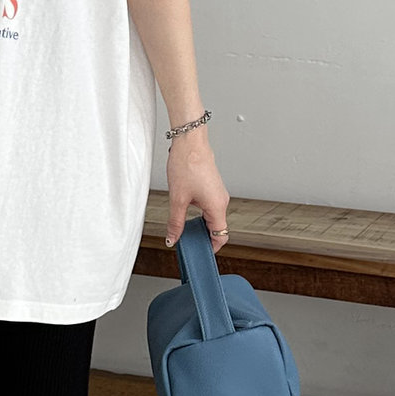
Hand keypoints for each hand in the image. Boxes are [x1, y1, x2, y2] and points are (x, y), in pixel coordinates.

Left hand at [165, 127, 228, 250]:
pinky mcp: (212, 187)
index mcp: (217, 207)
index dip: (210, 248)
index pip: (221, 237)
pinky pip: (209, 207)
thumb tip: (173, 239)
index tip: (198, 253)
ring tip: (181, 227)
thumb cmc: (187, 165)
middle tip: (185, 242)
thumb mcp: (177, 199)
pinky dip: (199, 214)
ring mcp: (217, 193)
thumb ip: (175, 223)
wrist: (190, 142)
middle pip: (217, 228)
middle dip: (202, 237)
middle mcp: (221, 201)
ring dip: (199, 225)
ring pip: (212, 217)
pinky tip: (184, 212)